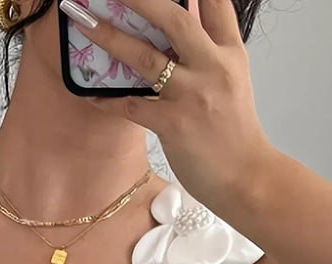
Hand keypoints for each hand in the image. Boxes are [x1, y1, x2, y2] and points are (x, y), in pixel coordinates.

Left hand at [66, 0, 276, 212]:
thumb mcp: (232, 80)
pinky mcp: (174, 125)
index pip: (215, 4)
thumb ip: (210, 49)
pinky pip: (131, 106)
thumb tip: (186, 18)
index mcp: (229, 54)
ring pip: (146, 58)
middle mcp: (212, 67)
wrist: (247, 178)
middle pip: (174, 19)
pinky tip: (89, 93)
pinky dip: (107, 100)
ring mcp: (192, 96)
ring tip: (84, 25)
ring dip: (110, 38)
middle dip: (139, 0)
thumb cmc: (234, 132)